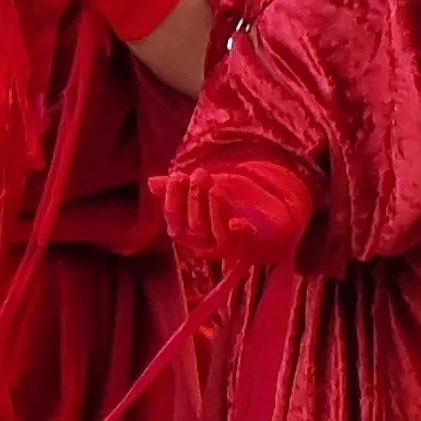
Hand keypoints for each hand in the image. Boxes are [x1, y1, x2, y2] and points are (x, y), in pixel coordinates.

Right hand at [158, 158, 311, 267]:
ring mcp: (230, 246)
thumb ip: (181, 188)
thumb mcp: (205, 191)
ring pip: (216, 233)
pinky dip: (240, 232)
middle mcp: (207, 244)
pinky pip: (245, 242)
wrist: (269, 219)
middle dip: (194, 199)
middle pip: (194, 227)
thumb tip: (151, 181)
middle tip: (198, 174)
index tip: (178, 175)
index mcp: (190, 233)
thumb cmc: (231, 205)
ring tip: (215, 187)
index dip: (173, 198)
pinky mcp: (254, 243)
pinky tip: (237, 223)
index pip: (175, 219)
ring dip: (214, 210)